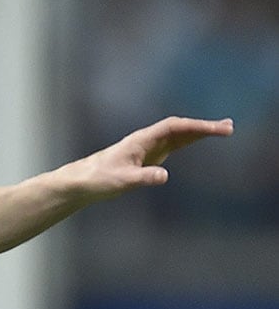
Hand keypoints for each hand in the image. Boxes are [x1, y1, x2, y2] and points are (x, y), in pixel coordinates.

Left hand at [64, 116, 233, 198]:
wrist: (80, 182)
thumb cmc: (98, 180)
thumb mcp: (121, 181)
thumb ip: (143, 178)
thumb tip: (164, 176)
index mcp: (141, 140)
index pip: (175, 127)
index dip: (197, 126)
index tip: (217, 129)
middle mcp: (146, 140)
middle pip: (180, 128)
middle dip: (204, 127)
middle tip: (229, 127)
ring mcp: (146, 147)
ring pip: (177, 135)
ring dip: (199, 132)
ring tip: (224, 130)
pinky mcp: (145, 157)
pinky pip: (172, 144)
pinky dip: (188, 140)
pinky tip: (198, 139)